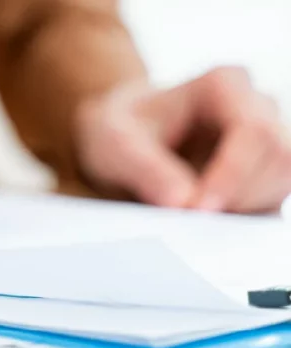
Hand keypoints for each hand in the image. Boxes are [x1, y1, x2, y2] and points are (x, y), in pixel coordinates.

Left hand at [76, 66, 290, 212]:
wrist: (119, 135)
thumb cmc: (119, 128)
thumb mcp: (116, 143)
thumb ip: (147, 169)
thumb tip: (183, 203)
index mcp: (223, 85)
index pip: (253, 129)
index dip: (233, 173)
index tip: (199, 208)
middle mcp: (255, 105)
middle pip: (280, 155)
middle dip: (241, 195)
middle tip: (193, 220)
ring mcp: (266, 138)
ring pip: (284, 179)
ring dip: (245, 208)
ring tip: (194, 218)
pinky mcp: (263, 170)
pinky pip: (274, 198)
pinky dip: (245, 216)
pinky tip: (208, 220)